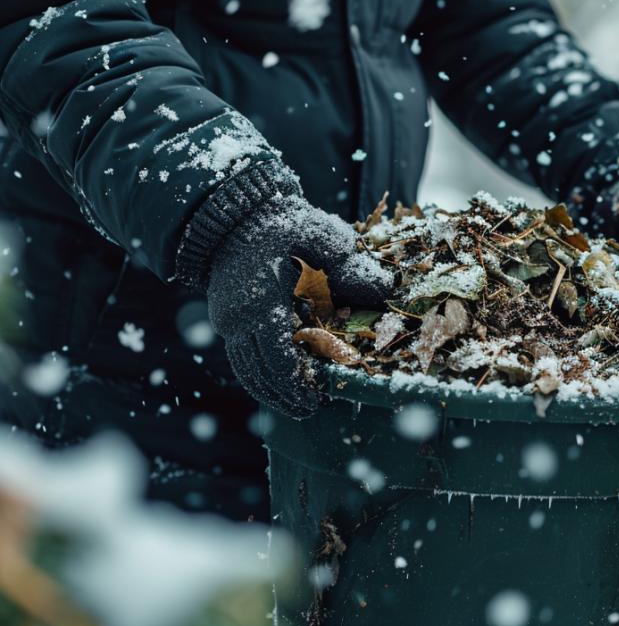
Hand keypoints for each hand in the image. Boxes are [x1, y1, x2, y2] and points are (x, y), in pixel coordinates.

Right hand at [203, 196, 392, 418]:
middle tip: (309, 410)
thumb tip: (386, 289)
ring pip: (246, 370)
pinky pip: (239, 358)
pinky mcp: (225, 319)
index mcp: (262, 302)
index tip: (316, 399)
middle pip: (259, 373)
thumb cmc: (285, 225)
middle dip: (284, 395)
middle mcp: (238, 318)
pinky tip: (277, 385)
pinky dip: (257, 376)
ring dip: (269, 392)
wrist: (236, 215)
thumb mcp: (322, 236)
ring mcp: (227, 320)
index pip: (278, 357)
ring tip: (295, 406)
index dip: (296, 384)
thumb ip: (351, 264)